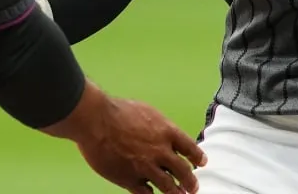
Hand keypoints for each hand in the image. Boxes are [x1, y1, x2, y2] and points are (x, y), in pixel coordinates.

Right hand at [44, 82, 204, 193]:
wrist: (96, 120)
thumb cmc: (117, 111)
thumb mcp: (146, 112)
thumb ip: (158, 126)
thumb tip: (164, 133)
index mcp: (166, 132)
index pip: (190, 148)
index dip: (197, 157)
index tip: (201, 162)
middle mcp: (160, 151)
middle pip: (183, 171)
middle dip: (190, 181)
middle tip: (193, 186)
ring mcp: (146, 167)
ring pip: (168, 186)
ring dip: (176, 193)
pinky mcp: (129, 179)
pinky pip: (145, 193)